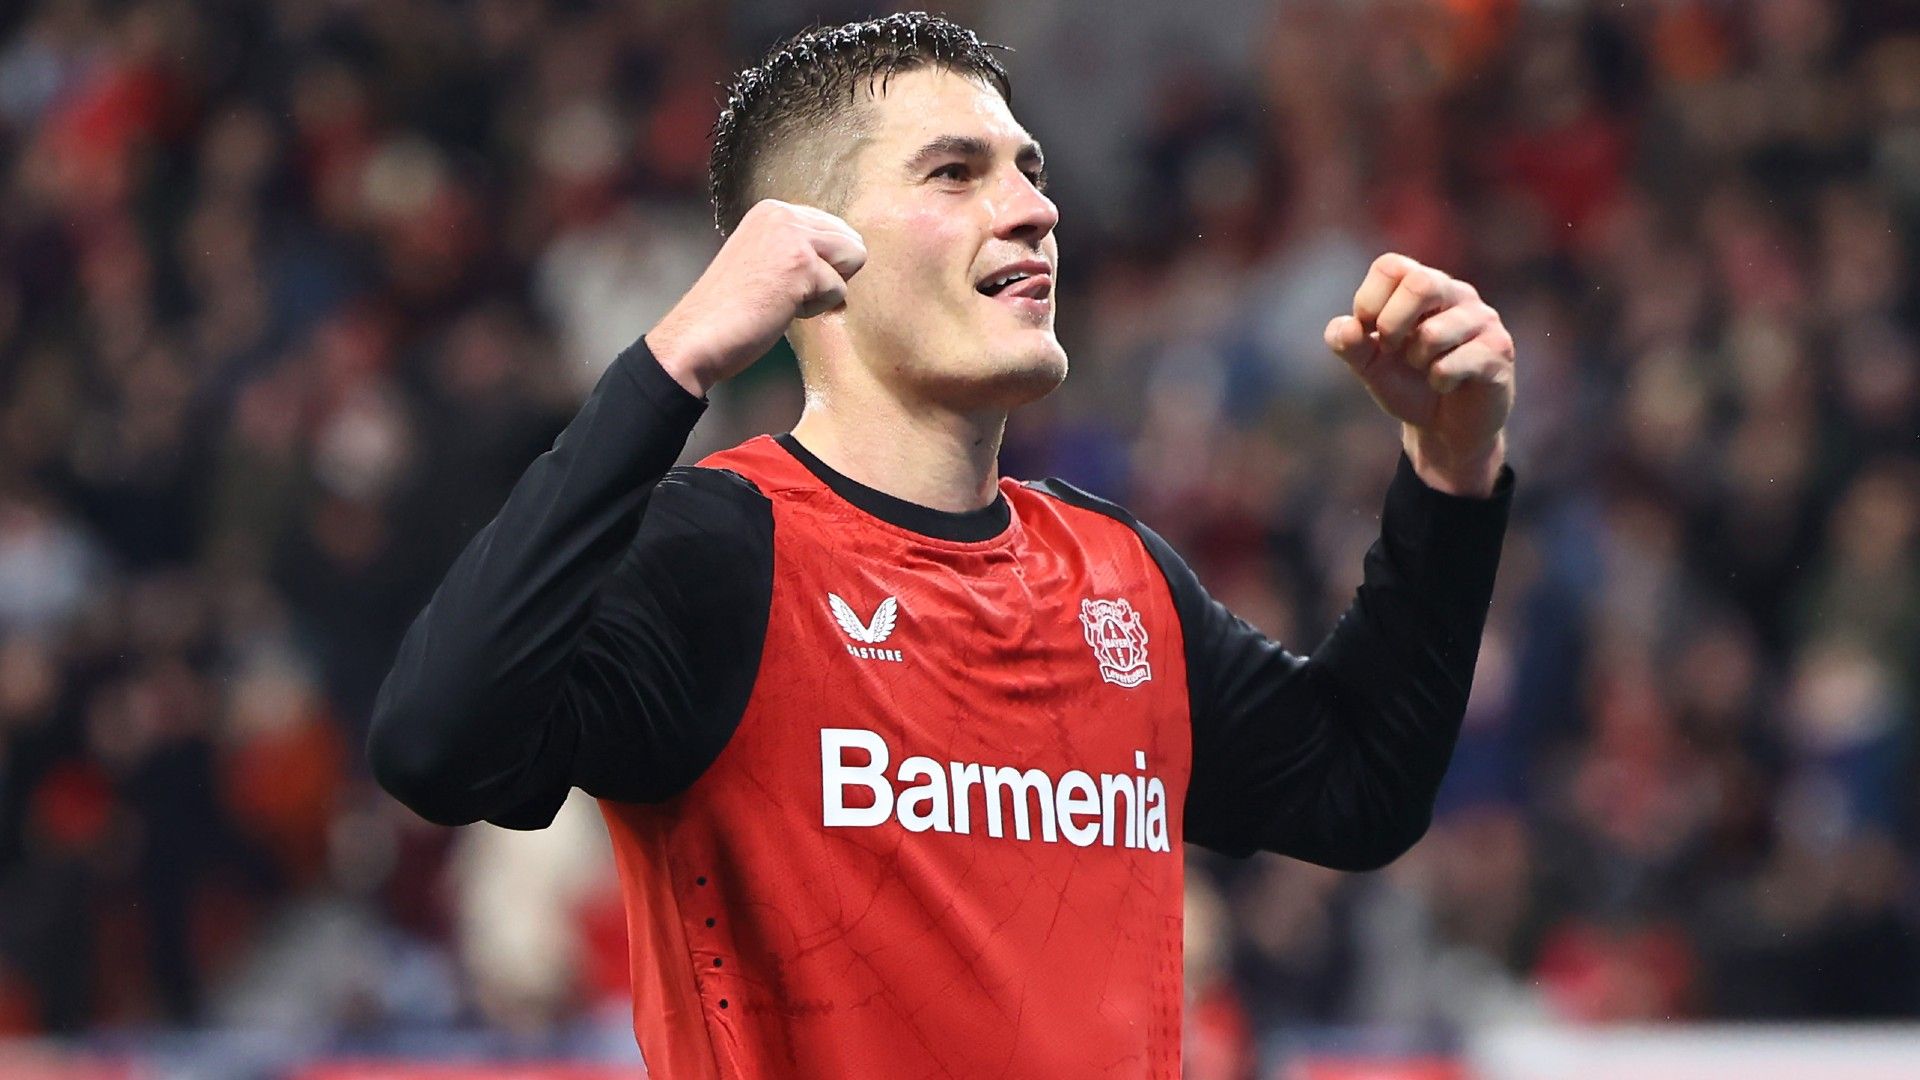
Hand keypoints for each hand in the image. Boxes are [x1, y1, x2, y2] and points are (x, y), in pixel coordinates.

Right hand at [647, 200, 867, 396]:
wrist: (698, 336)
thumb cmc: (732, 309)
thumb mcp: (764, 259)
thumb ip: (798, 246)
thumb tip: (853, 250)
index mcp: (772, 210)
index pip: (835, 228)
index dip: (821, 265)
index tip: (780, 281)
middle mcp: (782, 214)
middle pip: (851, 241)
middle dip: (829, 275)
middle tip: (784, 293)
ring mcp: (792, 236)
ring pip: (852, 260)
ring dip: (823, 291)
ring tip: (782, 299)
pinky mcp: (801, 264)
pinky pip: (839, 291)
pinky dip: (814, 310)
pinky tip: (778, 310)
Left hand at [1324, 254, 1514, 496]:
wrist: (1445, 427)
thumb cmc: (1408, 383)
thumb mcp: (1368, 365)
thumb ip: (1348, 344)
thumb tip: (1346, 328)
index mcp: (1421, 285)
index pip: (1390, 266)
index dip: (1368, 301)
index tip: (1369, 332)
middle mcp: (1455, 293)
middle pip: (1420, 282)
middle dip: (1392, 324)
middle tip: (1390, 349)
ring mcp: (1482, 319)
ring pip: (1435, 332)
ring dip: (1417, 359)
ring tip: (1424, 368)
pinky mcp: (1499, 349)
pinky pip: (1455, 363)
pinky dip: (1438, 380)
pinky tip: (1445, 383)